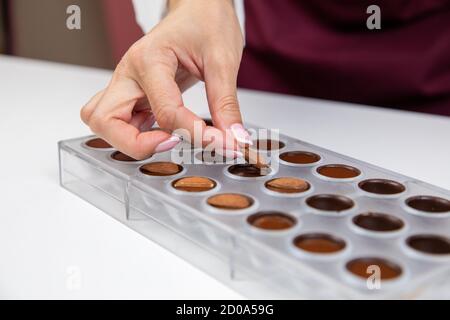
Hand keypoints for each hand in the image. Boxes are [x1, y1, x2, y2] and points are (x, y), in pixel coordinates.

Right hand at [80, 0, 249, 159]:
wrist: (199, 8)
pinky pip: (119, 121)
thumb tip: (234, 139)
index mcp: (149, 59)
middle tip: (173, 143)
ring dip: (129, 141)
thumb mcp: (223, 61)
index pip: (164, 112)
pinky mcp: (132, 93)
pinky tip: (162, 133)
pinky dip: (135, 135)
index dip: (194, 134)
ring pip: (103, 122)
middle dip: (137, 144)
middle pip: (105, 121)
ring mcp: (127, 84)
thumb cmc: (206, 22)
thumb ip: (226, 104)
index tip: (221, 142)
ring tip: (166, 140)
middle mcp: (129, 73)